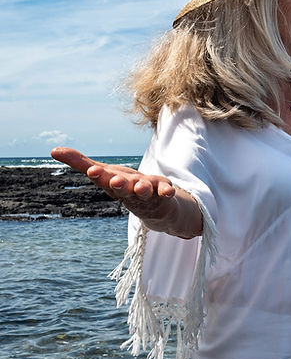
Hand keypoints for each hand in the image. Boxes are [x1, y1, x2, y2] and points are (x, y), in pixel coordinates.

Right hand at [51, 147, 199, 236]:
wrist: (153, 208)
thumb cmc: (123, 186)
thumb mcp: (104, 172)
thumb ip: (80, 162)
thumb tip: (53, 150)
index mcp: (112, 185)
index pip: (103, 180)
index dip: (98, 175)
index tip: (92, 170)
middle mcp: (129, 191)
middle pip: (123, 189)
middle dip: (119, 185)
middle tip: (114, 181)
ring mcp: (147, 194)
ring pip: (144, 192)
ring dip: (141, 190)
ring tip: (140, 187)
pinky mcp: (163, 194)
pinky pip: (166, 193)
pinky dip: (166, 192)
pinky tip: (169, 191)